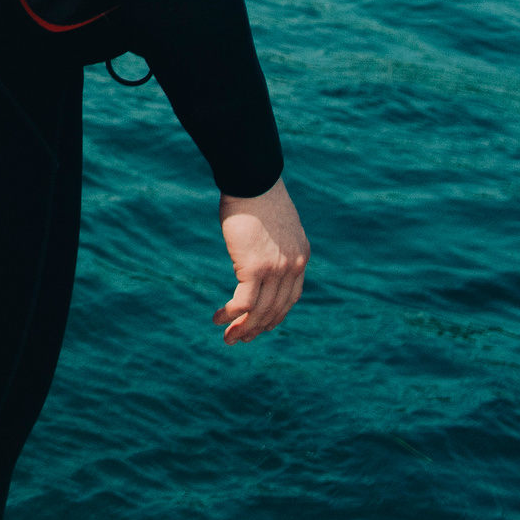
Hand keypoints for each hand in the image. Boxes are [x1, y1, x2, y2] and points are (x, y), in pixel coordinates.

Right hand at [214, 177, 308, 344]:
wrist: (252, 179)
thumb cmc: (257, 196)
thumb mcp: (275, 223)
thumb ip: (273, 242)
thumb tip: (259, 249)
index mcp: (301, 256)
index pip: (291, 298)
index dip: (275, 316)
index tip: (261, 325)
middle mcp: (293, 267)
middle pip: (276, 310)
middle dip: (257, 329)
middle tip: (240, 339)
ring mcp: (276, 269)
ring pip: (260, 311)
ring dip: (243, 328)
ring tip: (228, 338)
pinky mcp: (255, 268)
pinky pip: (244, 302)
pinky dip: (231, 314)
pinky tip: (218, 318)